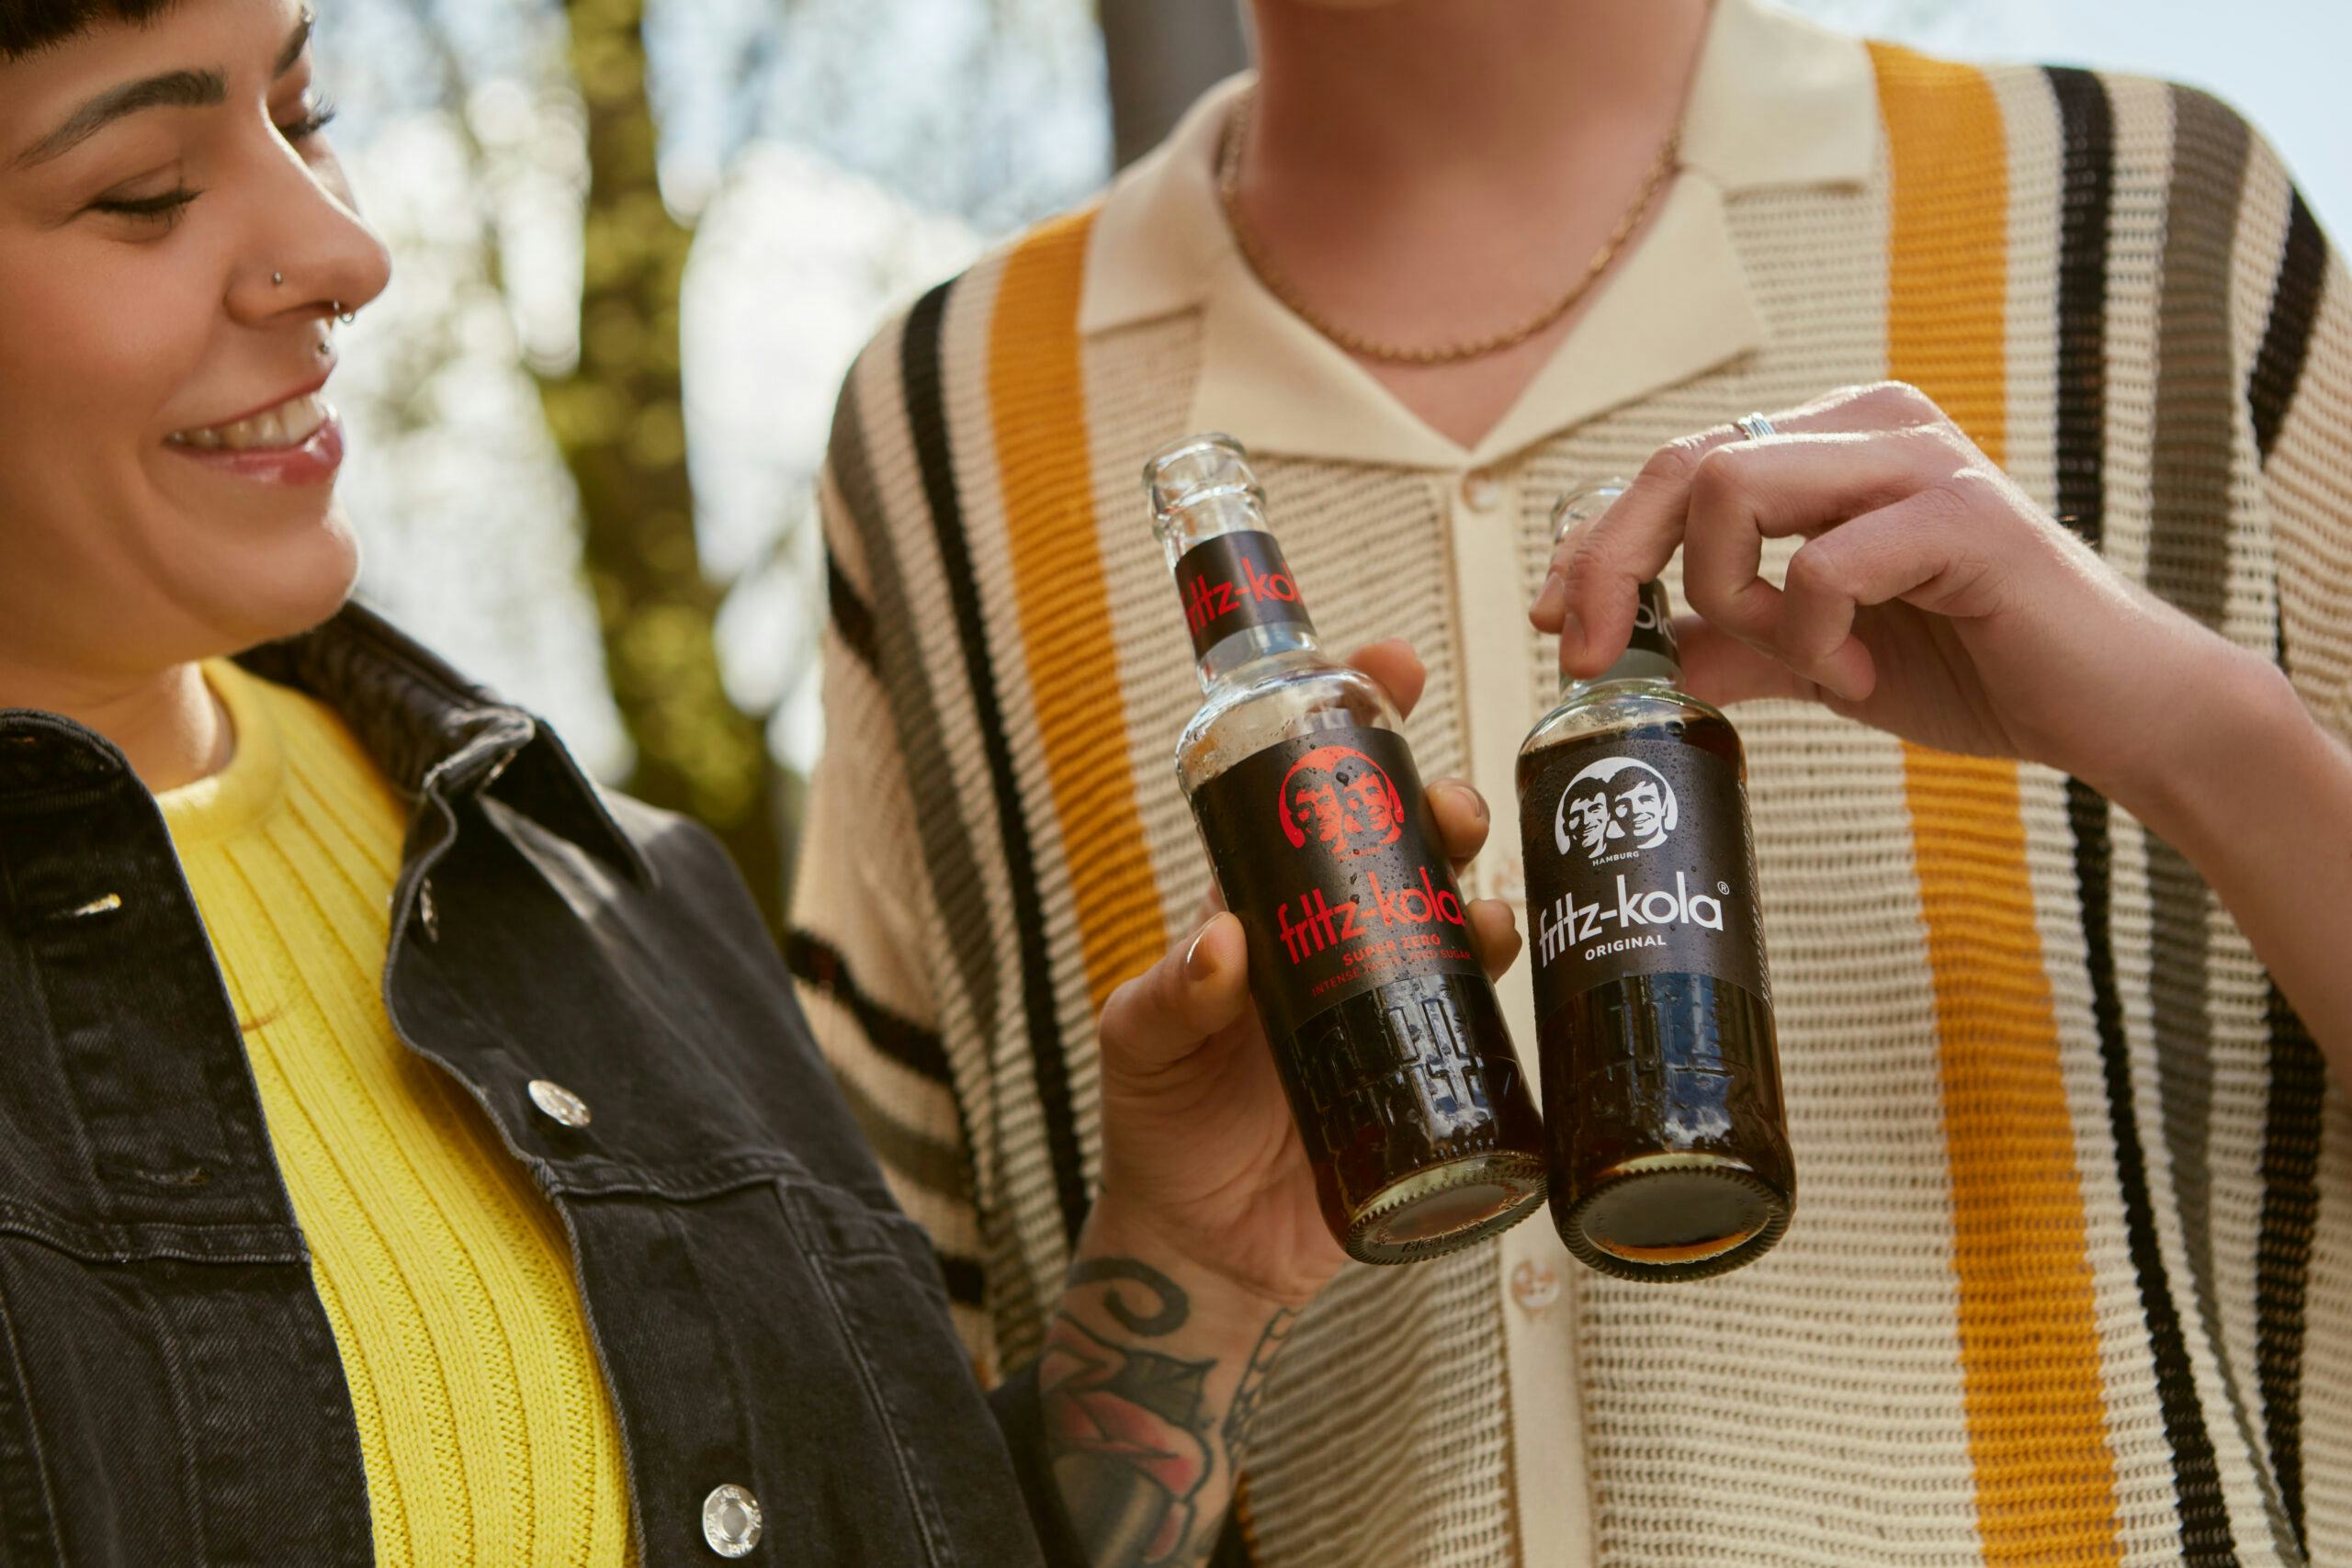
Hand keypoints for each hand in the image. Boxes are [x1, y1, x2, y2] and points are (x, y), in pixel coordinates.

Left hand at [1086, 638, 1520, 1314]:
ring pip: (1456, 912)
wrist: (1205, 1246)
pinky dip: (1507, 976)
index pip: (1308, 792)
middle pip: (1407, 840)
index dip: (1350, 718)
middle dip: (1439, 800)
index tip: (1382, 664)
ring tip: (1481, 902)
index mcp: (1266, 905)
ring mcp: (1391, 999)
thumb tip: (1220, 945)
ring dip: (1481, 884)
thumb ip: (1167, 998)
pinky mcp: (1431, 1069)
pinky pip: (1485, 1011)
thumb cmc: (1161, 1125)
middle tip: (1448, 806)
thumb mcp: (1139, 1046)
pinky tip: (1512, 956)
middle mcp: (1338, 937)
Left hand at [1528, 381, 2269, 806]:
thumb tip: (1634, 654)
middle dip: (1612, 566)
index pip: (1675, 469)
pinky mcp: (1959, 515)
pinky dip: (1816, 640)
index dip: (1595, 545)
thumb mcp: (1822, 660)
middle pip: (1681, 463)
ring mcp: (1917, 458)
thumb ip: (1735, 645)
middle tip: (1593, 656)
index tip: (1553, 625)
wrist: (2110, 710)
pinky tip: (1863, 680)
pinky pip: (1821, 566)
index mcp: (1831, 443)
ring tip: (1794, 660)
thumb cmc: (1973, 670)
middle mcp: (1868, 425)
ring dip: (1729, 596)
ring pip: (1733, 488)